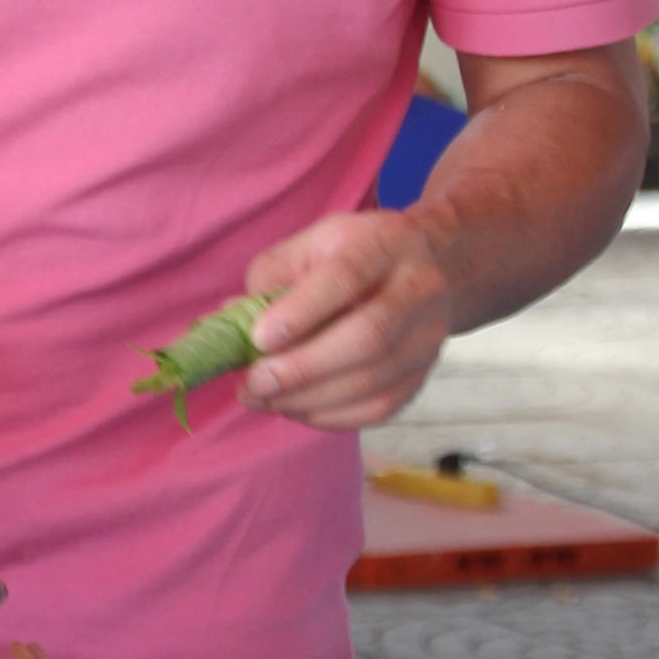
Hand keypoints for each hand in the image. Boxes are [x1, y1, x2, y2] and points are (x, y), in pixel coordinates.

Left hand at [239, 209, 456, 428]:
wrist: (424, 265)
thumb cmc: (349, 254)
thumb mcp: (307, 247)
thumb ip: (269, 281)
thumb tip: (229, 327)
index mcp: (384, 243)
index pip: (346, 277)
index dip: (301, 312)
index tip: (258, 339)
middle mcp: (419, 288)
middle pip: (368, 337)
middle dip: (303, 368)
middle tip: (254, 384)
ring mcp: (430, 334)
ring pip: (375, 380)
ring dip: (310, 398)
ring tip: (263, 399)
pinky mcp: (425, 371)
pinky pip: (383, 406)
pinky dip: (333, 416)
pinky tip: (296, 408)